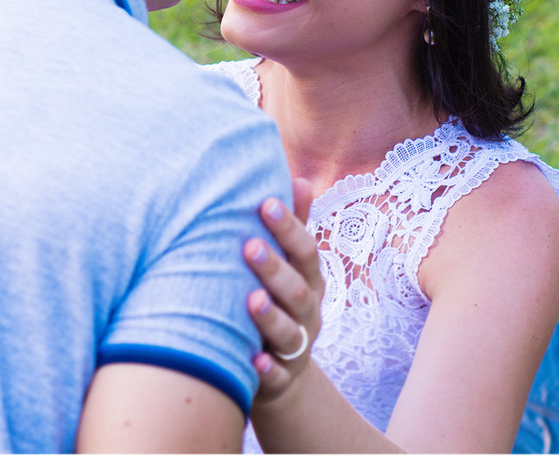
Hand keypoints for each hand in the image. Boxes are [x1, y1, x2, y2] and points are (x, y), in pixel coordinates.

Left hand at [242, 177, 324, 401]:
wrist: (284, 376)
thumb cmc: (280, 303)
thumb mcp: (292, 268)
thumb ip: (295, 226)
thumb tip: (299, 178)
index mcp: (309, 281)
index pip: (304, 251)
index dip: (288, 227)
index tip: (264, 202)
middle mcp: (307, 314)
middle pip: (298, 291)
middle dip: (275, 269)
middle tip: (249, 246)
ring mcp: (295, 349)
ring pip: (290, 335)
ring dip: (271, 317)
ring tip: (251, 300)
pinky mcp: (279, 380)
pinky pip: (277, 378)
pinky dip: (267, 370)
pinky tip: (254, 360)